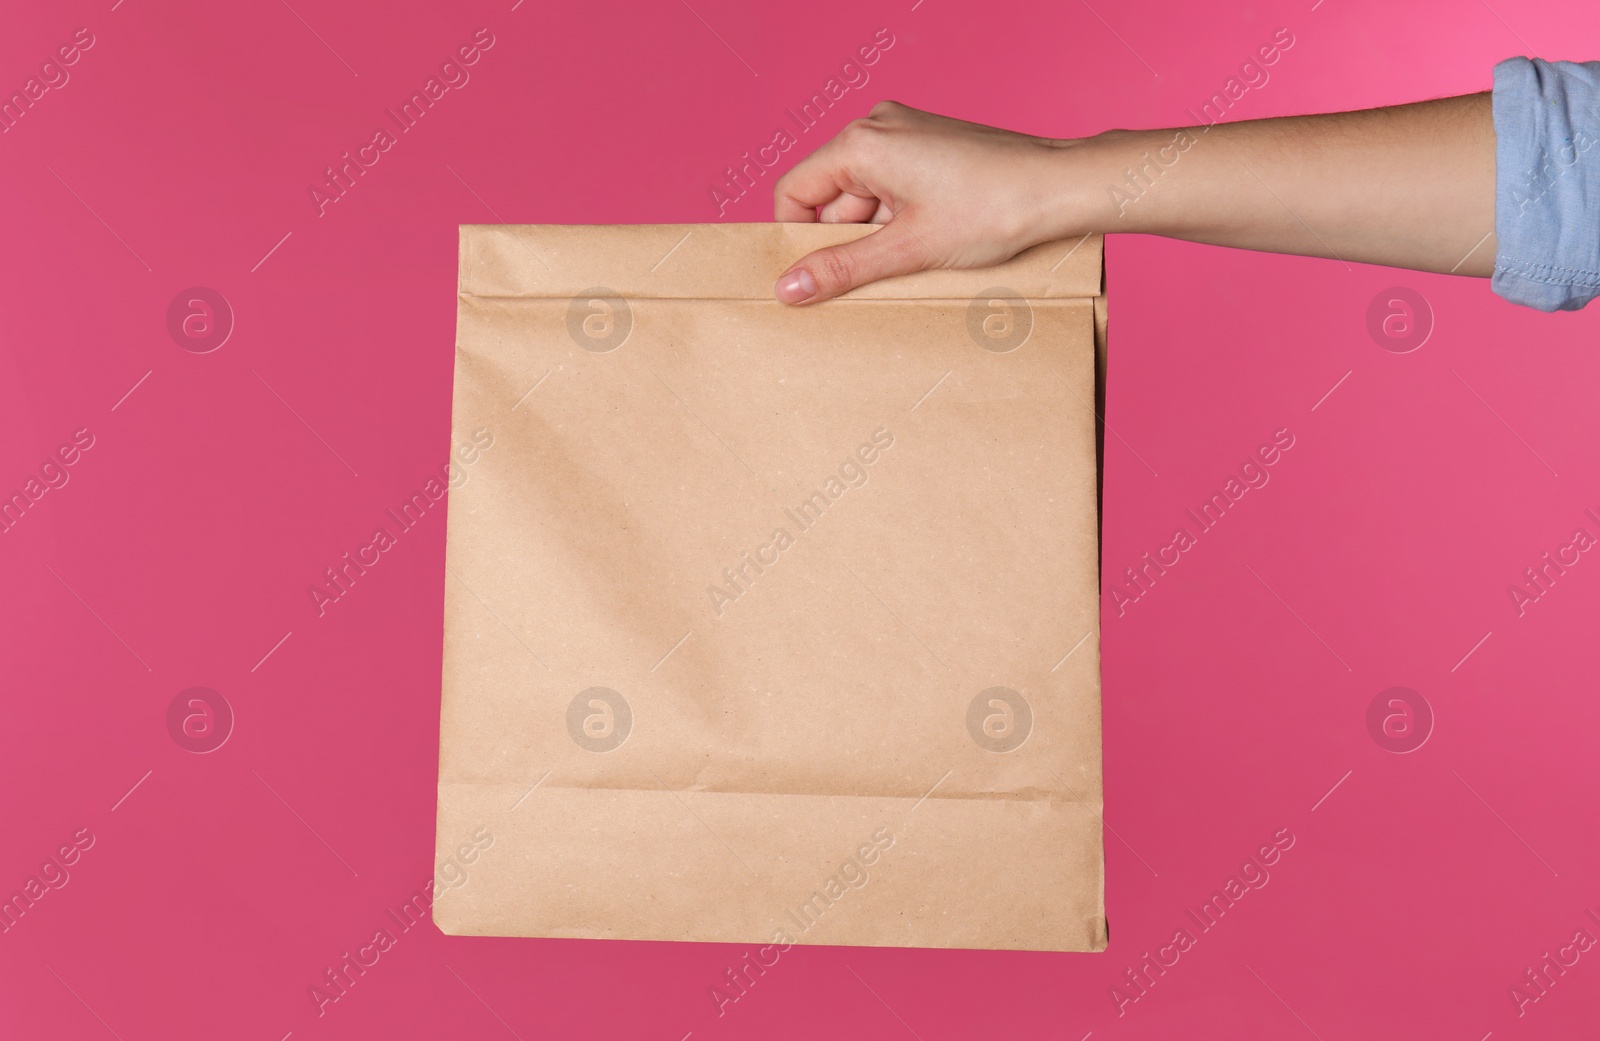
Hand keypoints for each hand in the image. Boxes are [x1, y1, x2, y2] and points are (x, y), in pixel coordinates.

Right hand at [772, 101, 1079, 303]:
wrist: (1059, 187)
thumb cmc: (993, 208)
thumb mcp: (908, 248)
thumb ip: (843, 268)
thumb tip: (788, 288)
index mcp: (861, 142)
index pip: (795, 191)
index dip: (796, 238)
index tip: (811, 276)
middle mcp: (877, 127)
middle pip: (829, 197)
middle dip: (845, 240)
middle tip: (873, 275)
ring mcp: (906, 135)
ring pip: (863, 198)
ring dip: (876, 236)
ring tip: (912, 259)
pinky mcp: (929, 148)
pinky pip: (891, 189)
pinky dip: (898, 222)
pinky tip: (926, 244)